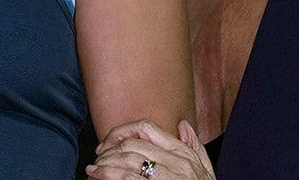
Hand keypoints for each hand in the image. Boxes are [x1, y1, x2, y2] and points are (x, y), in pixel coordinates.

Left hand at [85, 120, 214, 179]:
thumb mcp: (205, 172)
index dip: (122, 131)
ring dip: (105, 163)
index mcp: (185, 154)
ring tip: (93, 169)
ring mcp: (169, 178)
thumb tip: (183, 125)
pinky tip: (98, 176)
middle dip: (110, 150)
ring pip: (128, 160)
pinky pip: (129, 178)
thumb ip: (194, 148)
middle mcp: (178, 164)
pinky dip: (109, 175)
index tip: (110, 142)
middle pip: (132, 144)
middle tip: (98, 158)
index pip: (147, 128)